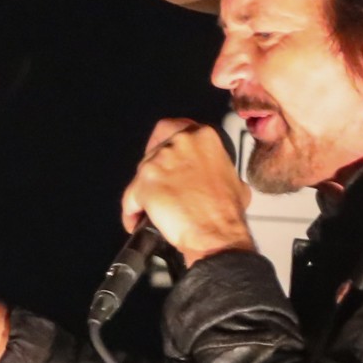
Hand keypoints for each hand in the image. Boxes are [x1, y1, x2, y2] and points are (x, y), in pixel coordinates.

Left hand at [120, 120, 256, 265]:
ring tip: (152, 210)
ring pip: (140, 174)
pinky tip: (136, 221)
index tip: (162, 157)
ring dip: (143, 191)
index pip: (172, 128)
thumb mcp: (233, 178)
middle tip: (160, 188)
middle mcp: (180, 142)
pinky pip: (129, 197)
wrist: (217, 235)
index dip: (162, 143)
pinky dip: (131, 211)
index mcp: (203, 136)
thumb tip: (212, 174)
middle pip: (153, 151)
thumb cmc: (227, 212)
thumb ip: (217, 167)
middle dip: (155, 171)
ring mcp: (159, 162)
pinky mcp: (145, 184)